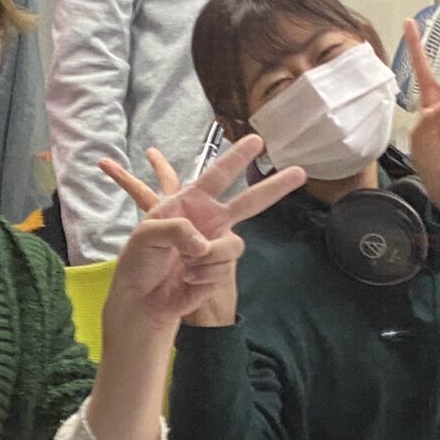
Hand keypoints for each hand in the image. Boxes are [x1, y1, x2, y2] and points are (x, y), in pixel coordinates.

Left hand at [100, 135, 304, 331]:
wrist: (142, 299)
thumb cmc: (139, 261)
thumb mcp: (146, 234)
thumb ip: (177, 229)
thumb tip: (205, 246)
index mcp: (189, 202)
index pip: (217, 175)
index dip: (236, 157)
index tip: (257, 141)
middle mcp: (209, 220)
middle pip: (249, 201)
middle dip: (275, 187)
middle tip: (300, 173)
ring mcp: (217, 245)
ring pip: (234, 245)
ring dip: (209, 258)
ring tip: (185, 265)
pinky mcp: (220, 270)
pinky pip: (223, 269)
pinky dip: (203, 277)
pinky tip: (187, 280)